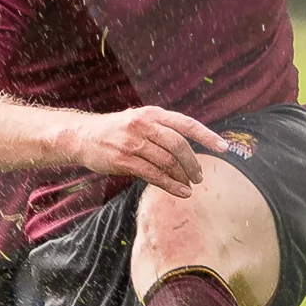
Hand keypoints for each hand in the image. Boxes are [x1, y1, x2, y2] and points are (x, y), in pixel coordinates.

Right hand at [62, 105, 234, 198]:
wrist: (81, 136)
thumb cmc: (115, 131)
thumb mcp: (139, 120)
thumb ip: (161, 130)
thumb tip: (190, 148)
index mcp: (151, 113)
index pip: (186, 124)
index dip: (207, 136)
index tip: (224, 148)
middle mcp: (143, 125)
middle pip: (178, 145)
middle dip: (193, 163)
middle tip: (200, 176)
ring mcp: (132, 143)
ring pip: (167, 162)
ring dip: (182, 176)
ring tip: (190, 185)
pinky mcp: (123, 160)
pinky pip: (153, 175)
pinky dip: (171, 186)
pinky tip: (181, 192)